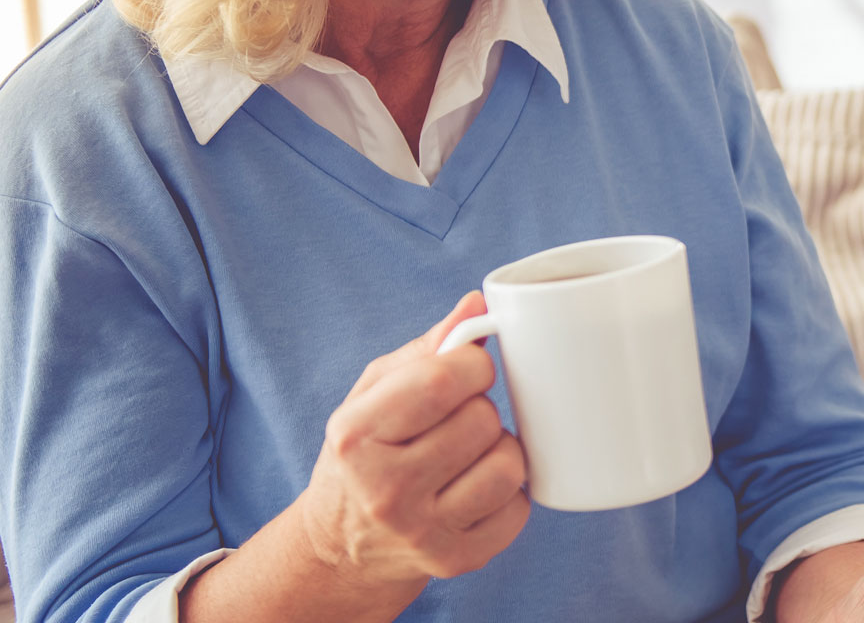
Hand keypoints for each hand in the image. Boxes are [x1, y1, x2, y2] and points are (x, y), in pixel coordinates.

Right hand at [293, 291, 530, 588]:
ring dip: (499, 450)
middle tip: (457, 421)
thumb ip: (428, 348)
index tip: (468, 371)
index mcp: (356, 436)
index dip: (474, 365)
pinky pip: (519, 508)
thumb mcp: (374, 394)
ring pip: (508, 465)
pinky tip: (476, 488)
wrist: (343, 547)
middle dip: (480, 410)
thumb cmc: (366, 453)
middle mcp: (384, 490)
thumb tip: (478, 303)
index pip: (446, 379)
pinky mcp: (456, 560)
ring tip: (470, 454)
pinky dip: (508, 493)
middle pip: (482, 420)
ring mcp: (422, 532)